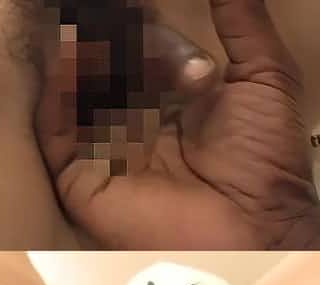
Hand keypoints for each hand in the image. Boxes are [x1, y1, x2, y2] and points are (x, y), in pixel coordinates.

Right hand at [38, 0, 319, 249]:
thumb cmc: (262, 156)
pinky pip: (54, 132)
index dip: (139, 27)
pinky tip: (67, 57)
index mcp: (168, 101)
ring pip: (75, 93)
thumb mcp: (265, 78)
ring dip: (78, 56)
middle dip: (108, 38)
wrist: (252, 226)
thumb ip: (245, 24)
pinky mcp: (80, 179)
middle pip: (103, 68)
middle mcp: (131, 122)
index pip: (140, 51)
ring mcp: (102, 150)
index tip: (139, 3)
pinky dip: (55, 95)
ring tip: (85, 27)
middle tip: (115, 12)